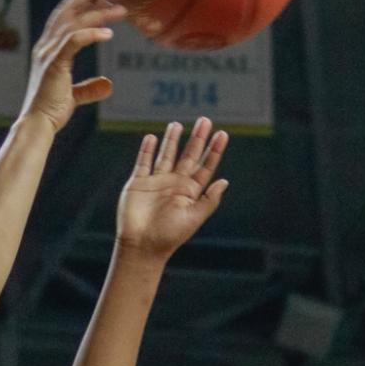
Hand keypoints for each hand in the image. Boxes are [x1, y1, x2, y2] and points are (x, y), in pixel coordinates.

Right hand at [17, 0, 125, 133]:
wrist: (37, 124)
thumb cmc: (51, 111)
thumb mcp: (73, 96)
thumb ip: (89, 88)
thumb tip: (108, 85)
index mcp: (47, 50)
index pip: (62, 17)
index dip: (79, 2)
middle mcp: (45, 46)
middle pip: (67, 12)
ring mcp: (48, 54)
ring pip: (74, 23)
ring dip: (99, 13)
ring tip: (120, 10)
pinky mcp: (54, 64)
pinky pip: (74, 41)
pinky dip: (91, 34)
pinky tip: (108, 33)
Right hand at [117, 118, 228, 259]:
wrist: (141, 245)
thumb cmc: (169, 236)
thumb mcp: (194, 218)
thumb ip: (209, 200)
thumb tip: (225, 181)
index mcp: (191, 192)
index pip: (205, 166)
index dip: (214, 150)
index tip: (223, 134)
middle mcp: (175, 184)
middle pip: (189, 156)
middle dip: (197, 138)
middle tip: (205, 120)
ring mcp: (156, 182)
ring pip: (166, 155)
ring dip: (172, 140)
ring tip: (177, 124)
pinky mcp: (138, 183)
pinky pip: (143, 162)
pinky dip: (147, 150)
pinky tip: (152, 137)